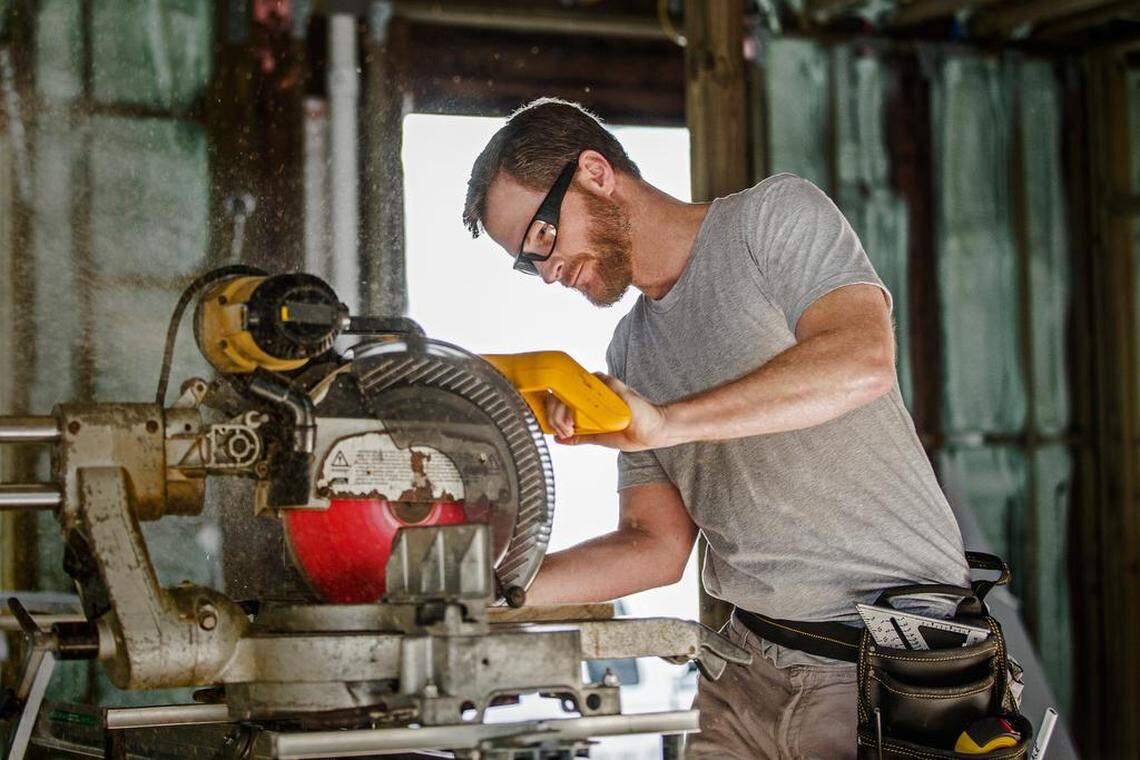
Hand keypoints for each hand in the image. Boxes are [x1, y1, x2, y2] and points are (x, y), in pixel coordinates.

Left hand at [547, 373, 673, 451]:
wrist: (653, 431)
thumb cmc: (631, 433)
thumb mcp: (600, 437)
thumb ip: (580, 436)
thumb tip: (558, 439)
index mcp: (587, 404)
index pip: (561, 400)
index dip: (553, 414)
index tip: (561, 432)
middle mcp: (592, 393)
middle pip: (562, 392)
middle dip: (555, 414)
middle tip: (564, 431)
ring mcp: (602, 387)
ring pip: (572, 386)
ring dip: (564, 407)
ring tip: (569, 427)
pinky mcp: (613, 385)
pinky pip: (592, 380)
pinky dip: (583, 395)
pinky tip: (581, 412)